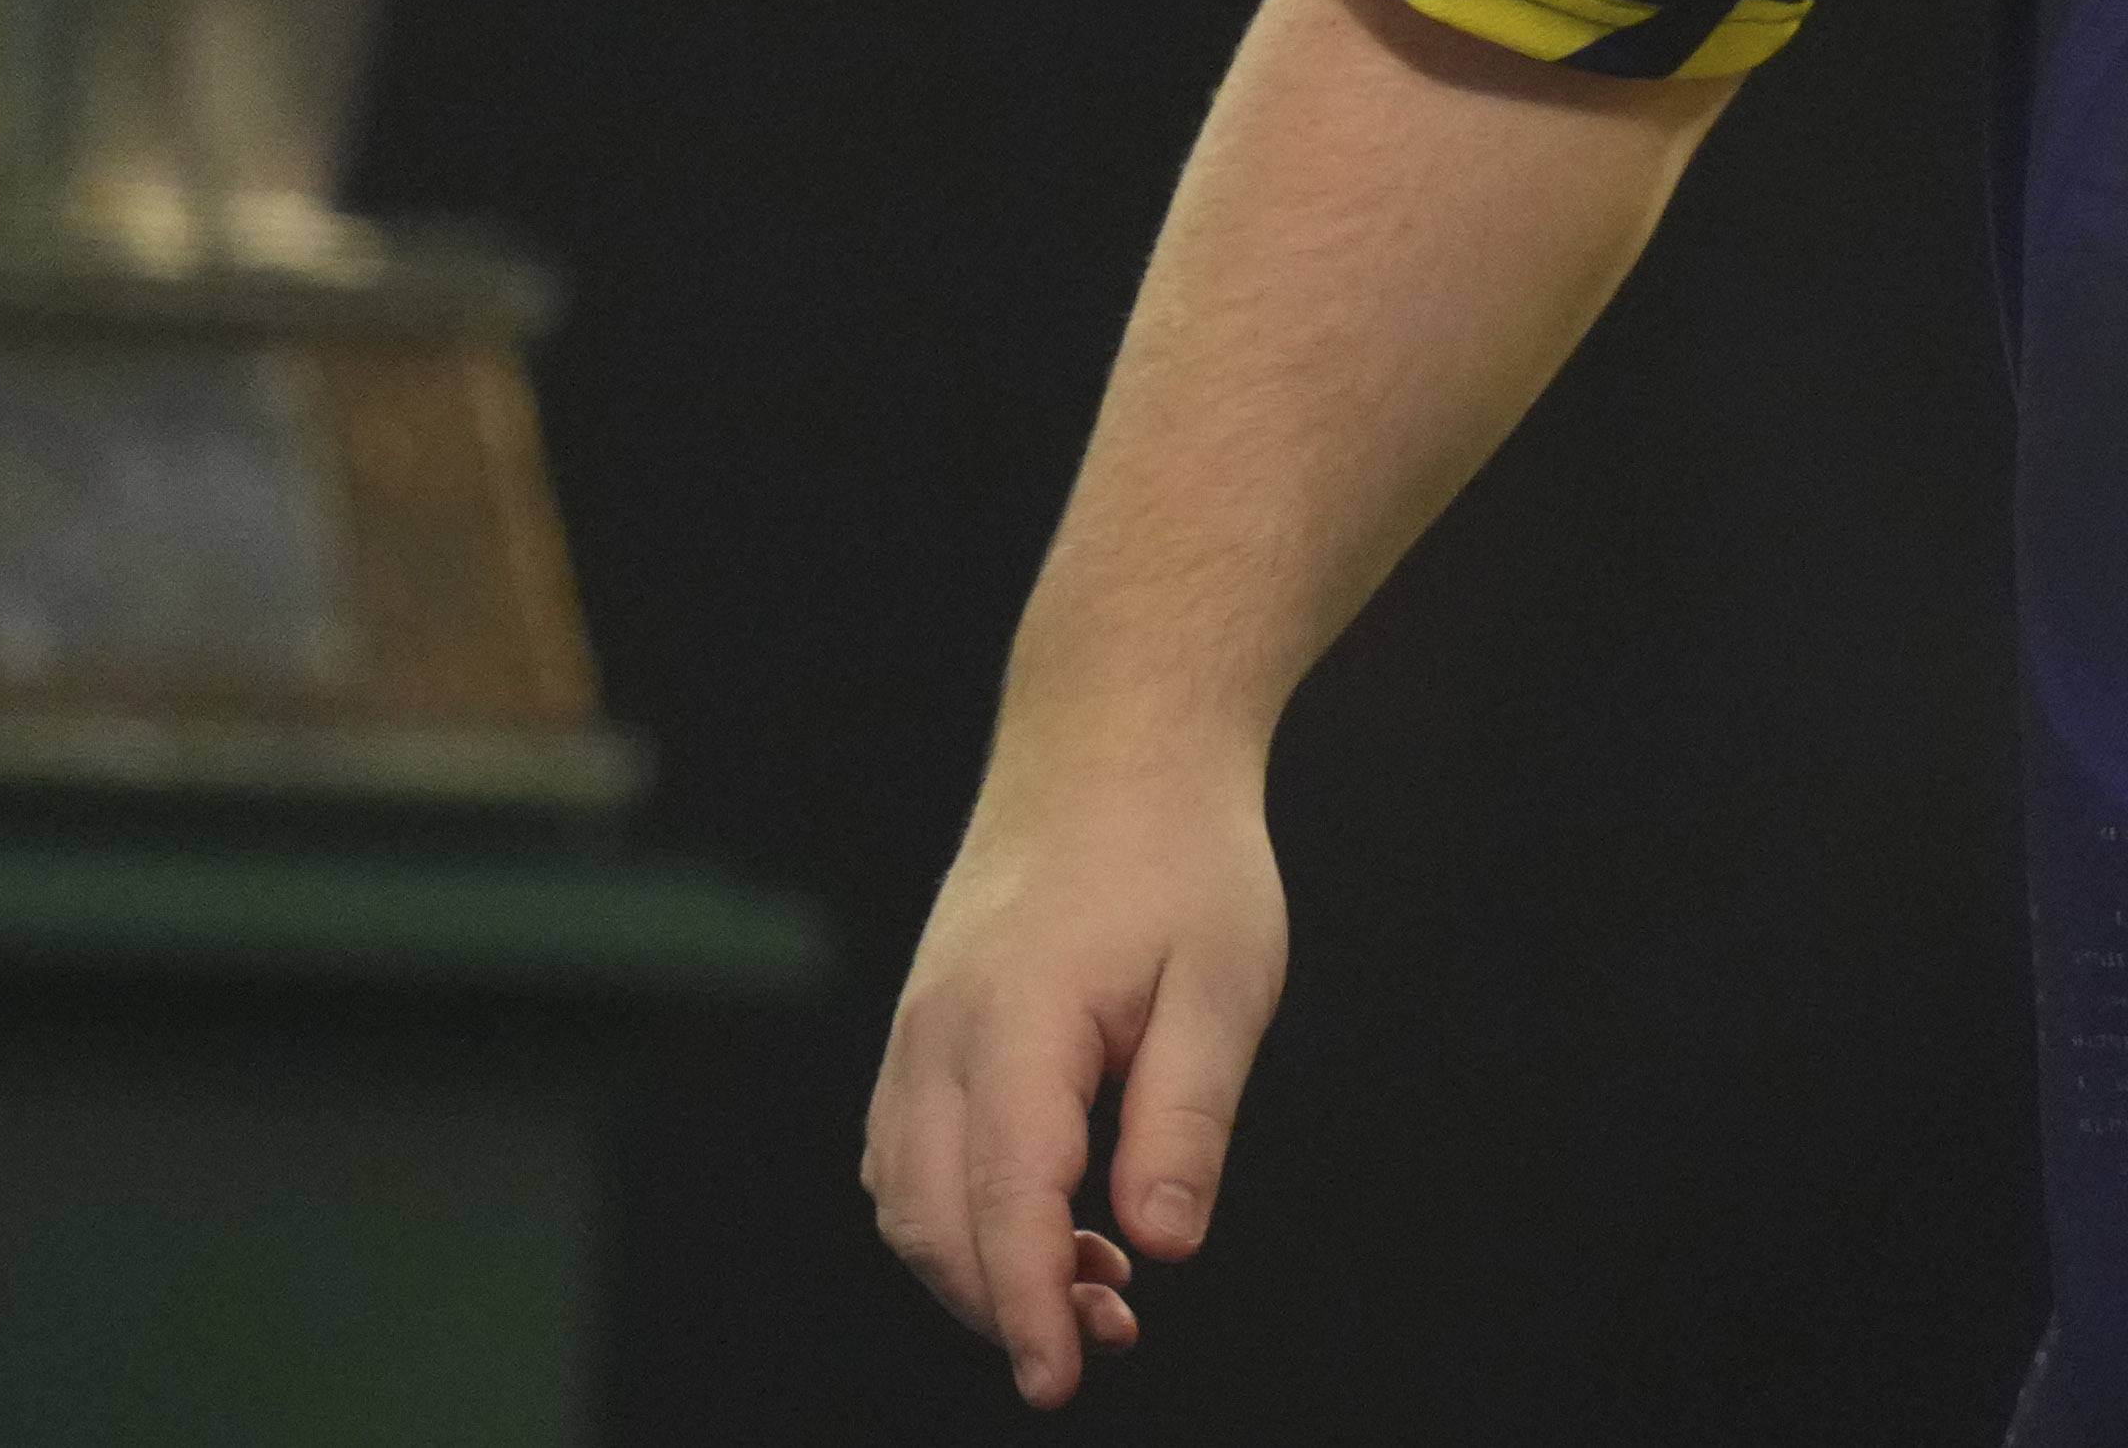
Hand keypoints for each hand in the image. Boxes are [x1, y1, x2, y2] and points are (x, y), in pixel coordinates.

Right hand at [864, 742, 1289, 1406]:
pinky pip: (905, 1151)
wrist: (1114, 743)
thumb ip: (1185, 1119)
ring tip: (1097, 1285)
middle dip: (1005, 1302)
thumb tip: (1162, 1246)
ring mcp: (915, 1029)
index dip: (1026, 1308)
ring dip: (979, 1263)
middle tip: (1112, 1337)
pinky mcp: (921, 1026)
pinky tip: (1047, 1219)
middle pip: (934, 1219)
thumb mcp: (1222, 982)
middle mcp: (937, 1034)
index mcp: (1014, 1023)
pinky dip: (956, 1211)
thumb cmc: (1182, 858)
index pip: (1005, 1204)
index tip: (1061, 1383)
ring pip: (906, 1195)